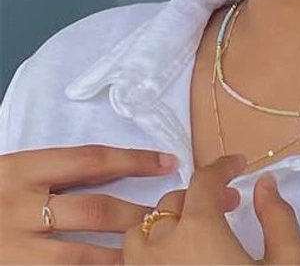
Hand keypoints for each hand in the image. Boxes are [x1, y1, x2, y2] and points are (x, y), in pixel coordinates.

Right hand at [0, 144, 177, 263]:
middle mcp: (21, 207)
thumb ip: (58, 173)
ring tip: (149, 257)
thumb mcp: (14, 174)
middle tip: (169, 217)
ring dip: (120, 257)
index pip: (91, 159)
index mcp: (22, 169)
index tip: (168, 161)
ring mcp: (15, 250)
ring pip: (82, 255)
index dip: (133, 159)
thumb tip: (116, 169)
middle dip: (137, 214)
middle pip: (95, 210)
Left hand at [124, 154, 299, 264]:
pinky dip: (150, 256)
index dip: (223, 167)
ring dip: (166, 225)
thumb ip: (278, 218)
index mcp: (198, 230)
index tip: (240, 166)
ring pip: (140, 234)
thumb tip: (265, 184)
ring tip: (194, 236)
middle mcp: (161, 248)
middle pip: (172, 204)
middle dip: (200, 198)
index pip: (205, 180)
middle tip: (229, 207)